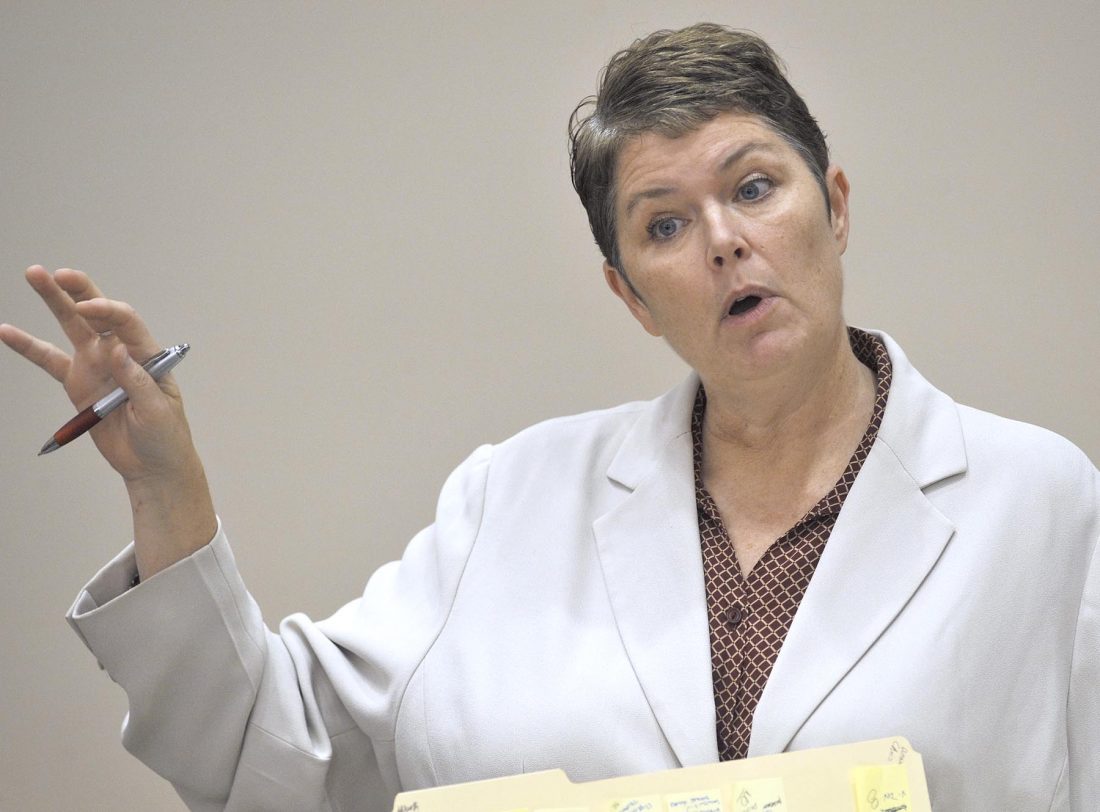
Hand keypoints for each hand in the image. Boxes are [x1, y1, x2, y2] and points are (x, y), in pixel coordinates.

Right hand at [1, 266, 216, 576]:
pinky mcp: (78, 383)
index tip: (86, 308)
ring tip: (34, 274)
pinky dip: (28, 346)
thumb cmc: (165, 436)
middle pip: (97, 313)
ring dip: (54, 301)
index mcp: (147, 355)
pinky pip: (49, 361)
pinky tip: (6, 330)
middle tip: (56, 273)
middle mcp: (120, 353)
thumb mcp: (158, 411)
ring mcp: (97, 365)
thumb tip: (118, 350)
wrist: (151, 465)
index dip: (106, 310)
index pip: (125, 321)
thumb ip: (138, 381)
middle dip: (79, 290)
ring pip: (71, 326)